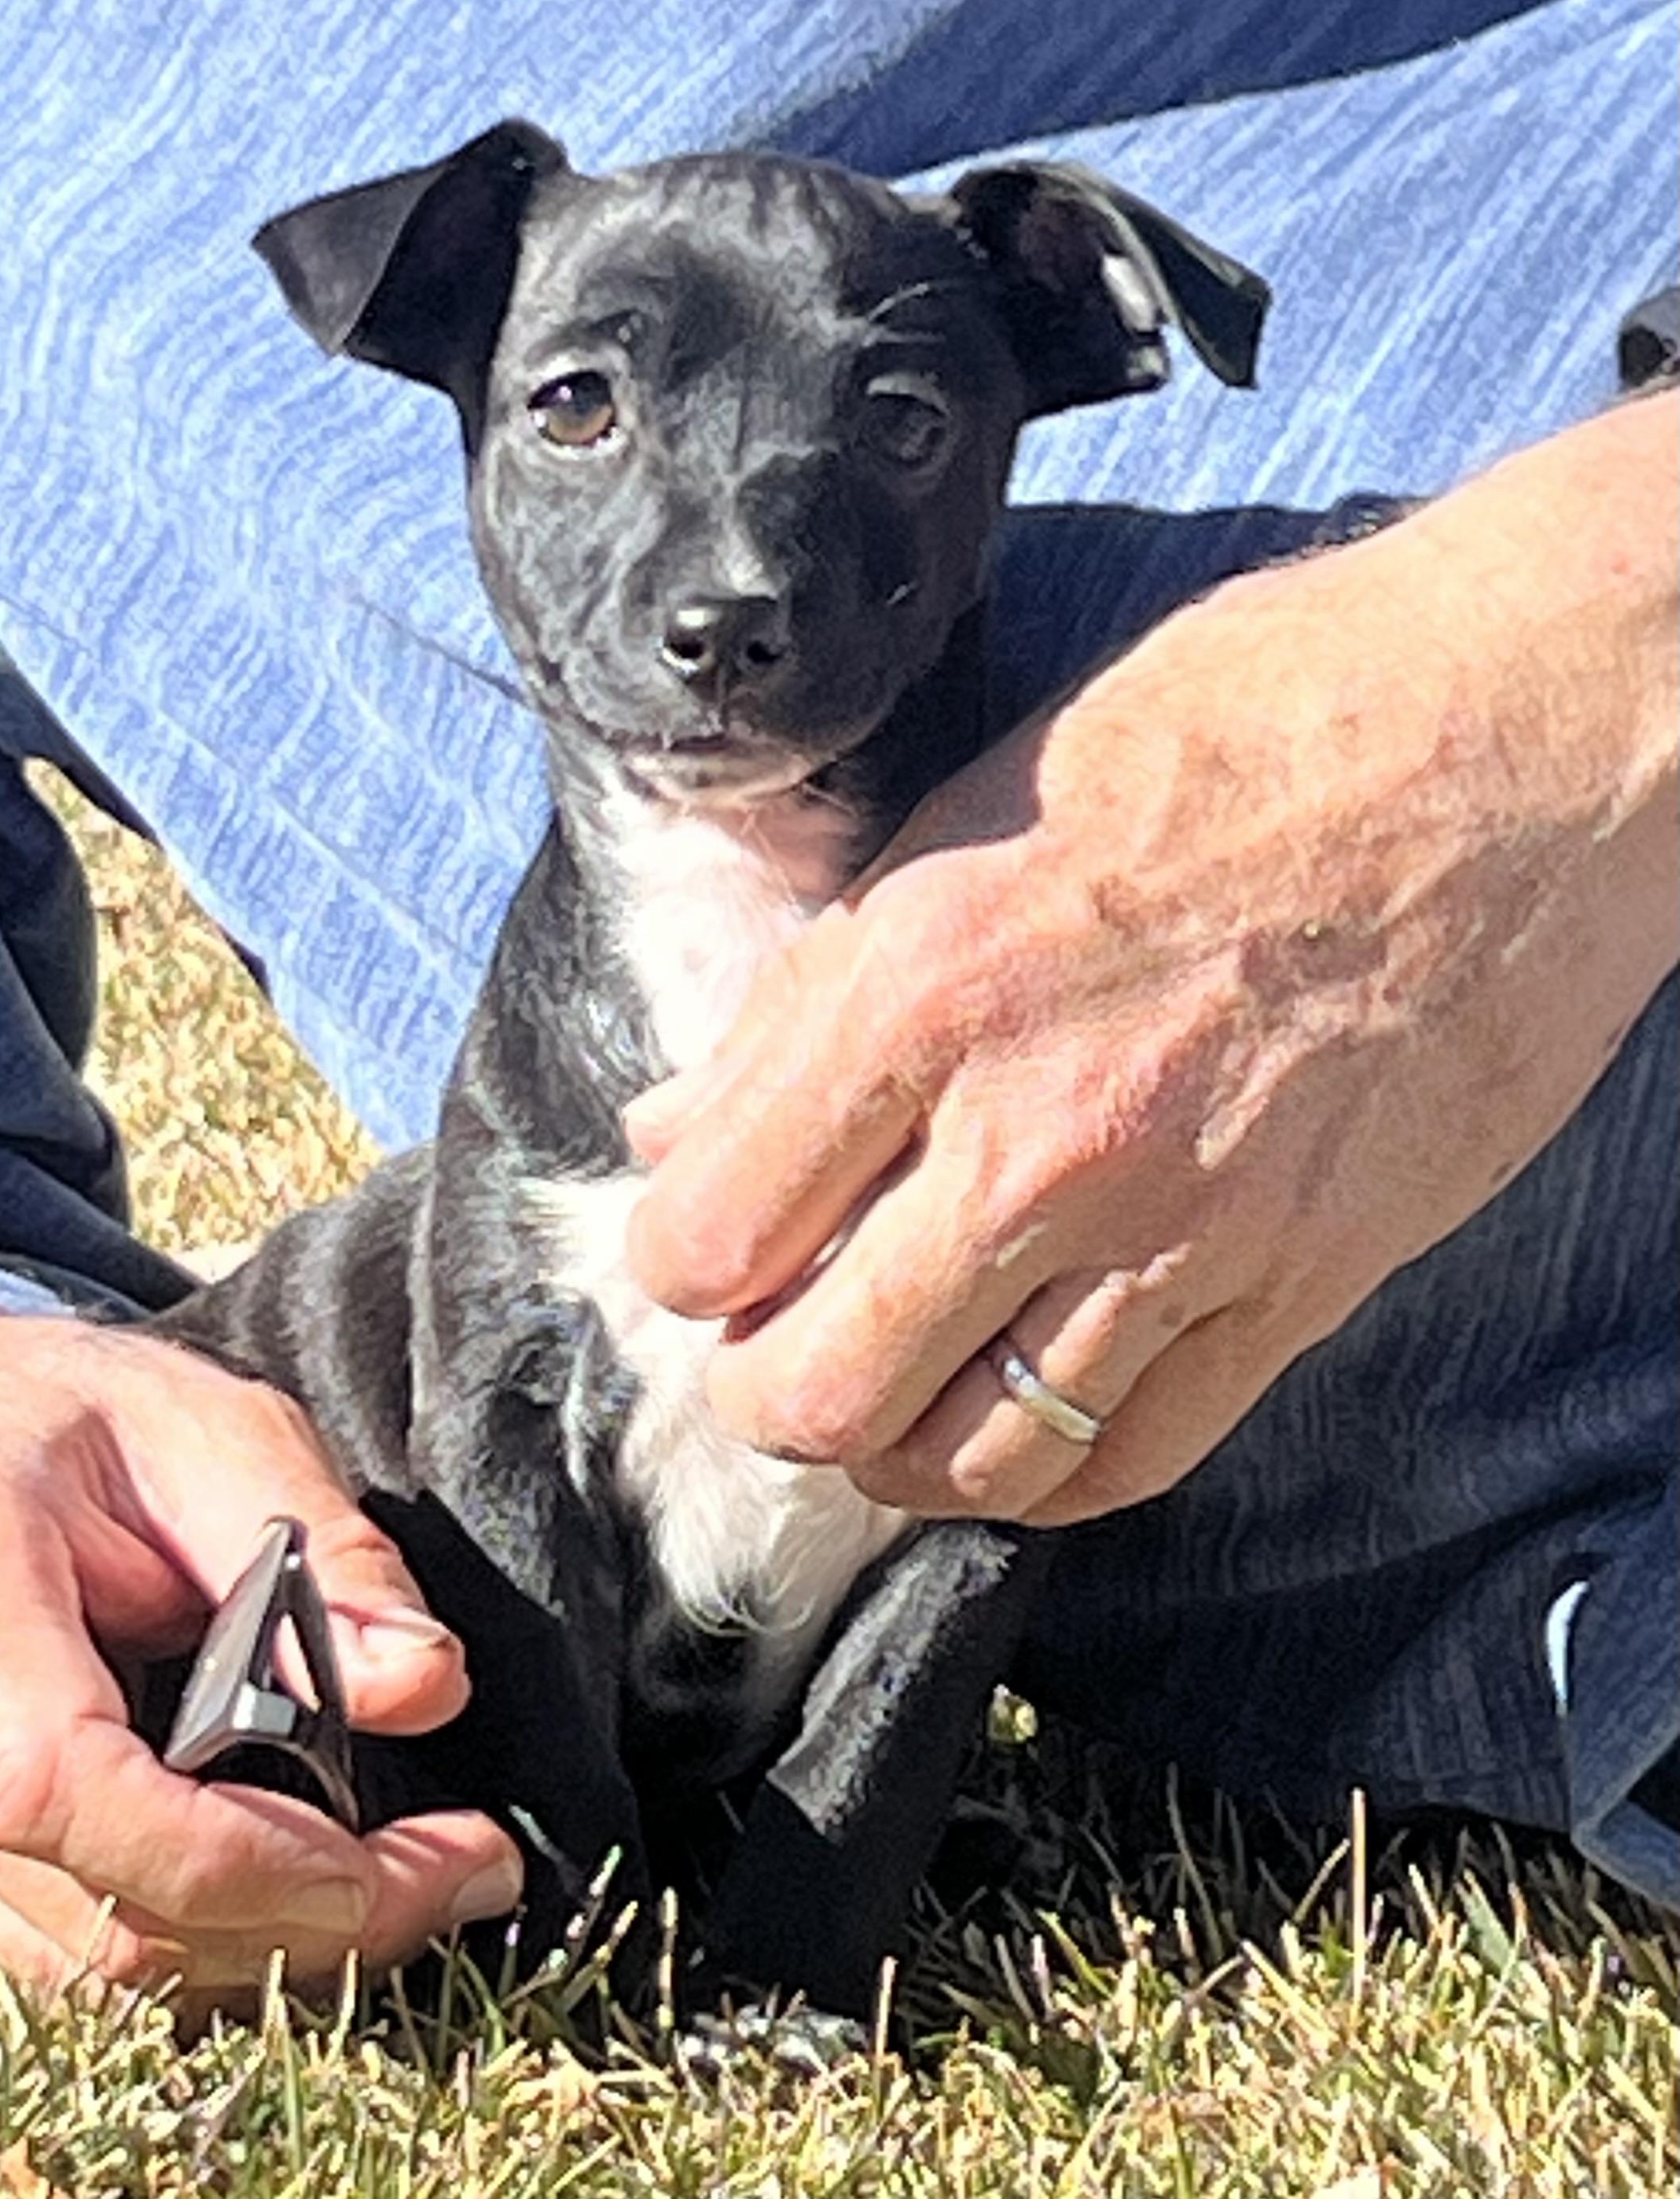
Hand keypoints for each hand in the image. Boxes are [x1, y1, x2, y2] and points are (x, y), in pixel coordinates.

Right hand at [0, 1298, 521, 1998]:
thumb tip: (425, 1686)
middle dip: (307, 1924)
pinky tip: (281, 1884)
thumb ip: (322, 1546)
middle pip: (91, 1913)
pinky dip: (182, 1941)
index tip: (403, 1857)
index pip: (54, 1785)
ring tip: (401, 1881)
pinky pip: (40, 1957)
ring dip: (260, 1951)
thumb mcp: (202, 1422)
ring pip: (76, 1967)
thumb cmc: (41, 1417)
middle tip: (463, 1872)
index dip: (242, 1858)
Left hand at [628, 395, 1678, 1524]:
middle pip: (812, 1391)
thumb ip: (812, 994)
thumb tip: (684, 1126)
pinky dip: (1039, 1472)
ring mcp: (1178, 1233)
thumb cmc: (1245, 726)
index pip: (708, 1235)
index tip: (706, 1237)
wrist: (1520, 740)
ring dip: (889, 1447)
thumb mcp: (976, 804)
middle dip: (760, 1385)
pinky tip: (1008, 1424)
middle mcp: (1038, 1138)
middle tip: (775, 1338)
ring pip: (966, 1457)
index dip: (678, 1257)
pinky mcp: (1298, 1288)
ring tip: (884, 1391)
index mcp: (926, 989)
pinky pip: (1131, 1456)